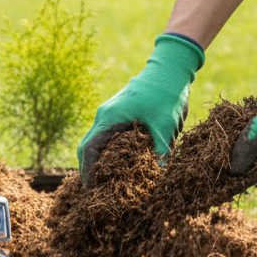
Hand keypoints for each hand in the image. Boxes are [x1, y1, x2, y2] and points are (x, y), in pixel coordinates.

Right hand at [77, 33, 204, 184]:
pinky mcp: (117, 112)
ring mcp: (108, 112)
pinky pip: (103, 135)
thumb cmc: (166, 94)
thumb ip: (161, 153)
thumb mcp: (165, 126)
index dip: (88, 170)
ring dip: (95, 159)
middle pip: (85, 146)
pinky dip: (104, 151)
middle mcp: (104, 115)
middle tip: (94, 189)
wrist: (170, 68)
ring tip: (102, 180)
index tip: (92, 187)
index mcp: (110, 117)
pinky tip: (115, 163)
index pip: (88, 148)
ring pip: (93, 140)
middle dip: (87, 168)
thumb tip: (159, 178)